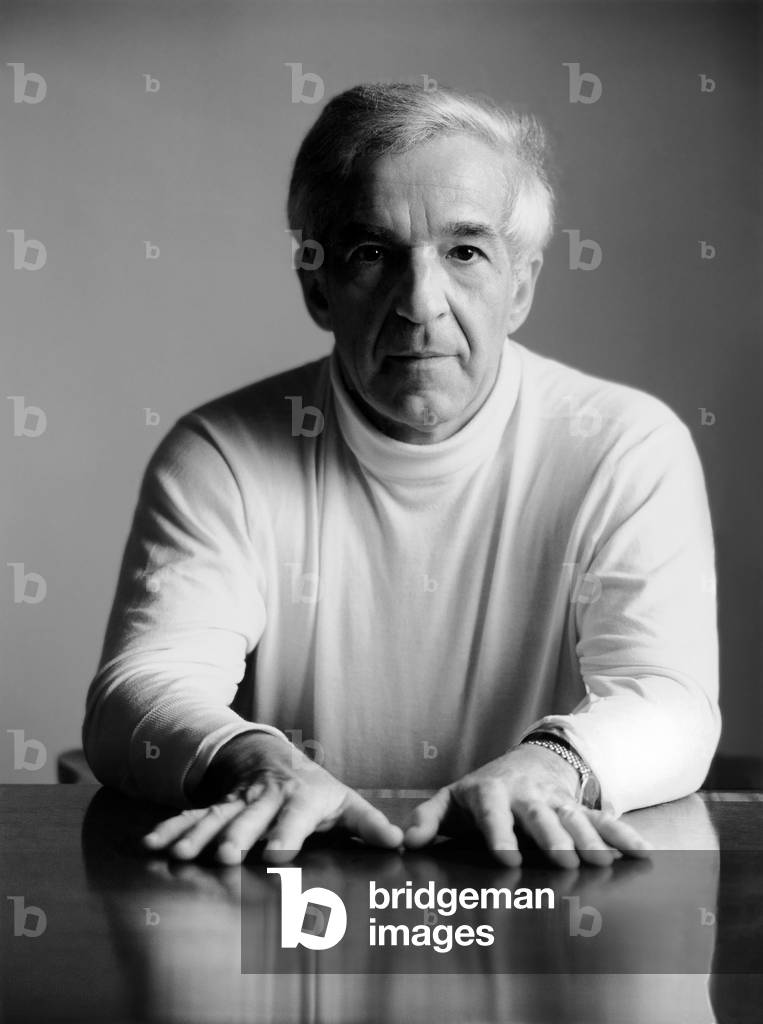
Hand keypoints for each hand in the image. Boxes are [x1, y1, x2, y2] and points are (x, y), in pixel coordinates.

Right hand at [142, 732, 402, 864]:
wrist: (268, 755)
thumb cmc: (314, 789)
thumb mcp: (344, 801)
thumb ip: (368, 825)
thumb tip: (400, 843)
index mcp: (300, 798)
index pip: (295, 818)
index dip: (287, 834)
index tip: (278, 855)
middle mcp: (265, 799)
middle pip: (249, 819)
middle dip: (236, 836)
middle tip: (223, 857)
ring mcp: (236, 802)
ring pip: (215, 819)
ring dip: (196, 836)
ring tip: (179, 856)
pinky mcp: (213, 807)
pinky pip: (190, 817)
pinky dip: (170, 829)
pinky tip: (151, 845)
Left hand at [403, 744, 653, 868]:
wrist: (523, 766)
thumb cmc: (480, 794)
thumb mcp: (450, 802)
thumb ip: (427, 821)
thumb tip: (406, 843)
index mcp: (490, 793)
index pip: (492, 811)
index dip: (499, 833)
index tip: (506, 858)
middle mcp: (526, 796)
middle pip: (539, 816)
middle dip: (552, 837)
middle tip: (565, 861)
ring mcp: (556, 801)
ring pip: (574, 818)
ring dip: (590, 839)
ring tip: (603, 862)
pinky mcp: (580, 808)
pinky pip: (604, 820)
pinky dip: (624, 835)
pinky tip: (642, 853)